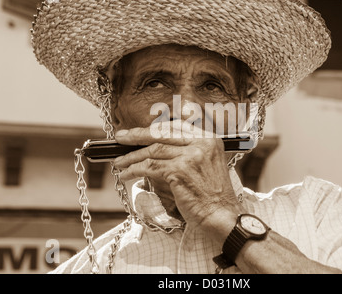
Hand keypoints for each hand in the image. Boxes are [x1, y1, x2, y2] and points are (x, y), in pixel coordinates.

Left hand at [113, 121, 242, 233]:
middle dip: (137, 136)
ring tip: (119, 162)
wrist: (221, 215)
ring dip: (132, 157)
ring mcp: (190, 156)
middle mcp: (201, 143)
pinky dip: (134, 170)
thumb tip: (157, 146)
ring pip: (153, 151)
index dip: (153, 129)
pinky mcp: (179, 171)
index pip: (175, 127)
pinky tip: (126, 174)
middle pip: (161, 134)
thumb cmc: (213, 195)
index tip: (137, 132)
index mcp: (209, 139)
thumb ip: (189, 151)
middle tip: (120, 138)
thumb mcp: (207, 164)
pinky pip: (150, 167)